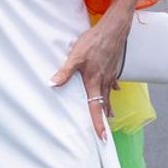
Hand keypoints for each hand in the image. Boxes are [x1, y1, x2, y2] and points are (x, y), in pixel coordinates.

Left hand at [51, 16, 129, 139]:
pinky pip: (113, 84)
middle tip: (105, 133)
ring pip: (109, 96)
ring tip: (109, 117)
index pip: (96, 108)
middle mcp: (105, 82)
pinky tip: (114, 92)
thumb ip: (65, 72)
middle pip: (104, 105)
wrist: (114, 29)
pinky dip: (113, 90)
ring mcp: (111, 75)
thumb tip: (52, 84)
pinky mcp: (113, 68)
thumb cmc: (94, 41)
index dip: (98, 123)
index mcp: (95, 82)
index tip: (102, 137)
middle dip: (104, 120)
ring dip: (108, 107)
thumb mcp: (76, 56)